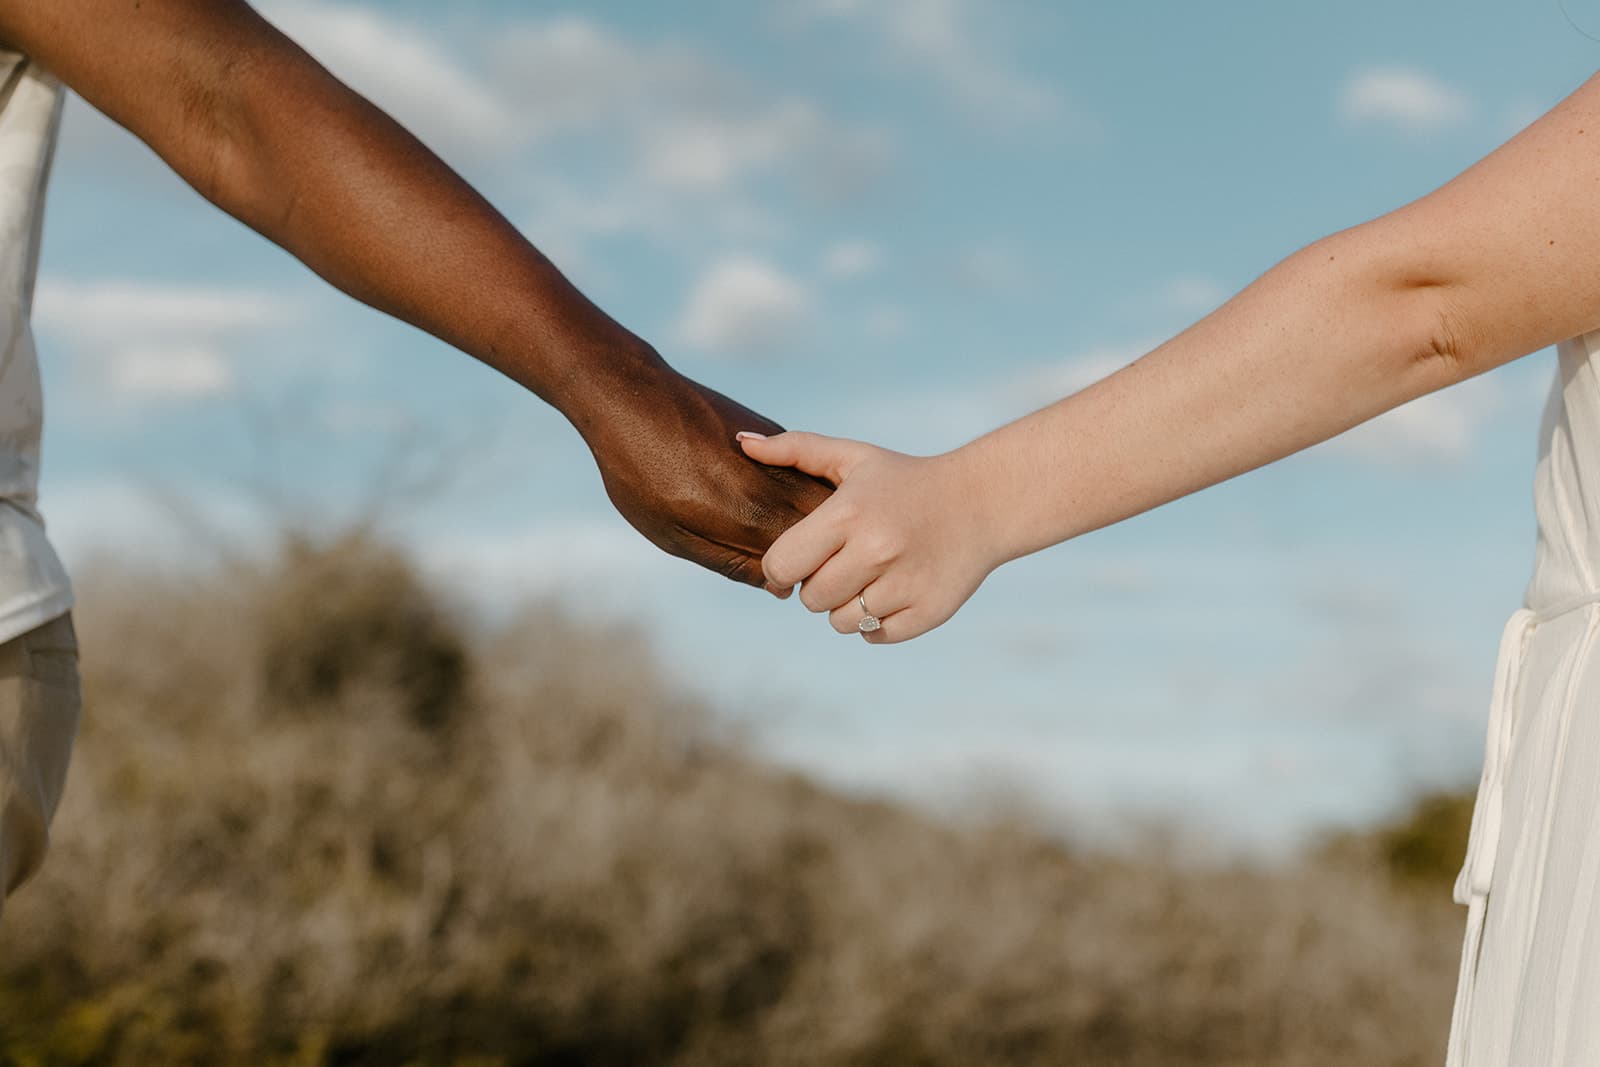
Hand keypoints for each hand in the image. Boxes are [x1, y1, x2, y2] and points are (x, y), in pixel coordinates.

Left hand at [580, 361, 832, 594]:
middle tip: (780, 556)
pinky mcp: (771, 432)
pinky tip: (758, 491)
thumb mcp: (676, 536)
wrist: (630, 399)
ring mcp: (780, 456)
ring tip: (763, 522)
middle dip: (814, 550)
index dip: (799, 578)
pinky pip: (801, 471)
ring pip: (819, 500)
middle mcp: (779, 487)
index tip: (781, 580)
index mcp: (755, 520)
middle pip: (826, 531)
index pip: (809, 564)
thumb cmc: (641, 475)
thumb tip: (778, 587)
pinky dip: (794, 491)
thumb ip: (734, 563)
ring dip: (808, 519)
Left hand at [736, 431, 1001, 641]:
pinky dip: (877, 621)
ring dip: (848, 604)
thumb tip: (741, 444)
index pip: (781, 566)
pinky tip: (893, 590)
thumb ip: (795, 450)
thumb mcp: (853, 457)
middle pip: (810, 599)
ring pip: (841, 622)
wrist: (981, 502)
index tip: (802, 556)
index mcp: (848, 514)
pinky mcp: (928, 612)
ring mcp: (904, 585)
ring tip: (871, 574)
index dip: (784, 566)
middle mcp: (875, 551)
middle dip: (819, 584)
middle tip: (845, 560)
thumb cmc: (904, 480)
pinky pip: (874, 635)